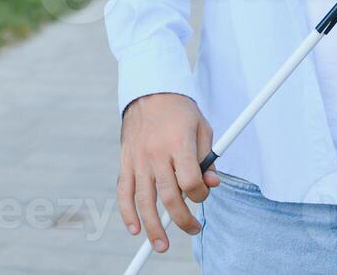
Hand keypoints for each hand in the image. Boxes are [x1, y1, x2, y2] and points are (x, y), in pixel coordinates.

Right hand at [118, 92, 219, 252]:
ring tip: (161, 245)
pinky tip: (134, 229)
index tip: (203, 193)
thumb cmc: (180, 111)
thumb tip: (212, 184)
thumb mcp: (202, 128)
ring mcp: (138, 158)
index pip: (190, 181)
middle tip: (193, 229)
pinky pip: (124, 191)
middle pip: (168, 196)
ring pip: (144, 200)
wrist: (149, 91)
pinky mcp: (126, 161)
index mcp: (179, 143)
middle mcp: (156, 153)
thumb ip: (208, 158)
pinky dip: (127, 212)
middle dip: (182, 219)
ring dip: (153, 227)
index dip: (200, 194)